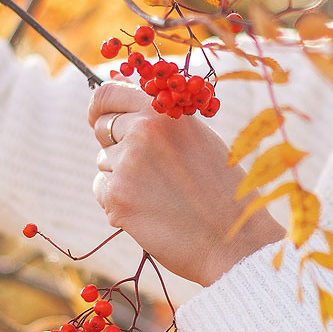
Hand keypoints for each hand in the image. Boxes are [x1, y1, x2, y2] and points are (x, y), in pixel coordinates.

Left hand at [88, 82, 284, 285]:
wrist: (233, 239)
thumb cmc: (220, 187)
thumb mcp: (196, 136)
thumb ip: (158, 117)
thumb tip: (119, 93)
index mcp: (163, 110)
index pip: (108, 93)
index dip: (100, 106)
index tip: (98, 117)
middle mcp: (141, 130)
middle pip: (101, 127)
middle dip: (113, 144)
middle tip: (143, 167)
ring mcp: (126, 164)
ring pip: (103, 162)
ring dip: (121, 176)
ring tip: (159, 193)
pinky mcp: (117, 197)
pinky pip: (102, 190)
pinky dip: (118, 202)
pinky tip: (150, 211)